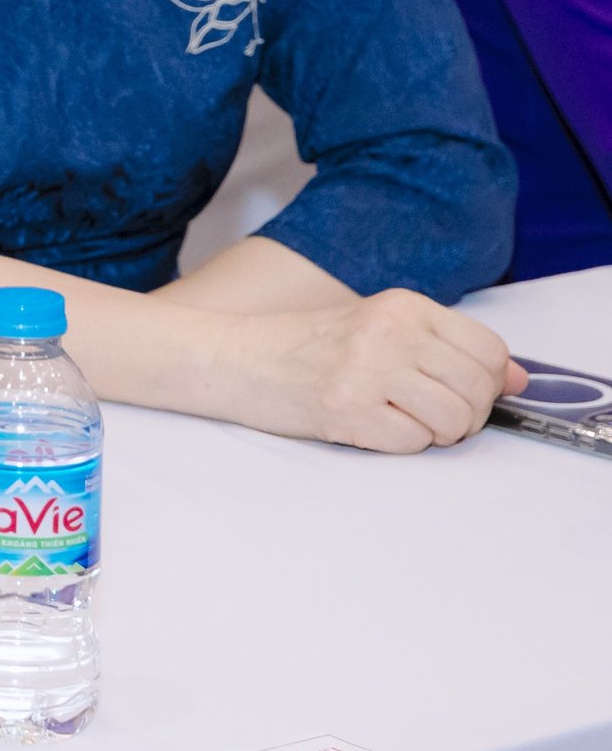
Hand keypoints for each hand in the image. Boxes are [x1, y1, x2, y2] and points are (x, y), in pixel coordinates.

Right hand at [218, 290, 528, 451]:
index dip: (487, 383)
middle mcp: (390, 331)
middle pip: (478, 389)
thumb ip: (446, 349)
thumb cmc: (304, 348)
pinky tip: (369, 426)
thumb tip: (517, 379)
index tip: (460, 392)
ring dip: (436, 434)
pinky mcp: (347, 409)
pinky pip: (413, 443)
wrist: (232, 358)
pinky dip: (400, 445)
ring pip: (454, 420)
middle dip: (464, 415)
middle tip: (426, 415)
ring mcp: (368, 370)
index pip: (490, 351)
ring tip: (398, 421)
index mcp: (403, 306)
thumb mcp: (378, 330)